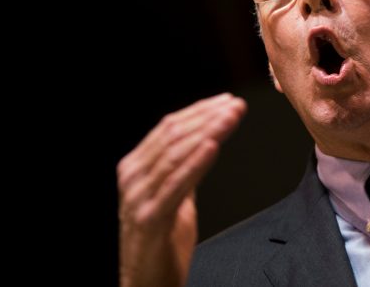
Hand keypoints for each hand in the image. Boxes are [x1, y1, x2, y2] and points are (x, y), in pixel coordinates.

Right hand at [117, 93, 245, 286]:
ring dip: (208, 133)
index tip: (228, 101)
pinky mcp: (149, 219)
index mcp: (137, 167)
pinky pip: (175, 186)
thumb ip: (182, 169)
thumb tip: (205, 141)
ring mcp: (138, 198)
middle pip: (173, 137)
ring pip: (175, 155)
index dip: (199, 111)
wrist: (146, 284)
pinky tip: (213, 147)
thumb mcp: (174, 197)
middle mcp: (133, 177)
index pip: (169, 128)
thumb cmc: (162, 242)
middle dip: (208, 118)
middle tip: (236, 105)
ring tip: (231, 118)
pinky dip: (195, 163)